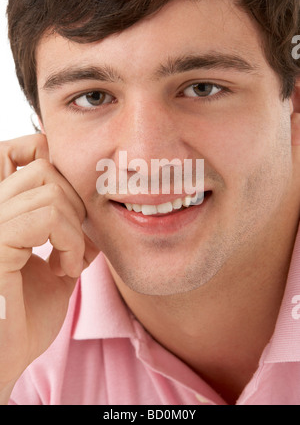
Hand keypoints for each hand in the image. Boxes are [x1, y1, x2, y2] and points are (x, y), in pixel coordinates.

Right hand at [0, 134, 98, 395]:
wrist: (2, 361)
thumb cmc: (22, 319)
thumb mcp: (55, 270)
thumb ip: (70, 238)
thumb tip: (96, 218)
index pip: (17, 151)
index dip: (50, 162)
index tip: (72, 205)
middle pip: (43, 165)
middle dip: (74, 202)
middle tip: (73, 243)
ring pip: (48, 188)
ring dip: (73, 227)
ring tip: (68, 262)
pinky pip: (45, 216)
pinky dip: (67, 241)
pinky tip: (64, 269)